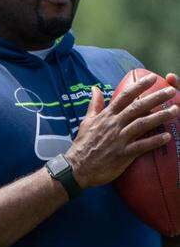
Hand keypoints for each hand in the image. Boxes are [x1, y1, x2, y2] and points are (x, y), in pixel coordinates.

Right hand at [64, 74, 177, 188]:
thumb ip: (94, 105)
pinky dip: (154, 141)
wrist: (76, 168)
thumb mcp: (86, 122)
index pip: (124, 97)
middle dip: (155, 98)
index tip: (151, 77)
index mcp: (106, 116)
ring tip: (175, 110)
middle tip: (171, 91)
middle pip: (137, 107)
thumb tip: (95, 89)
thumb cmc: (82, 145)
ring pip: (142, 124)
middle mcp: (114, 125)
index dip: (138, 86)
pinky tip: (167, 136)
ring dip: (160, 117)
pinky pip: (141, 146)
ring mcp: (118, 139)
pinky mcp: (122, 154)